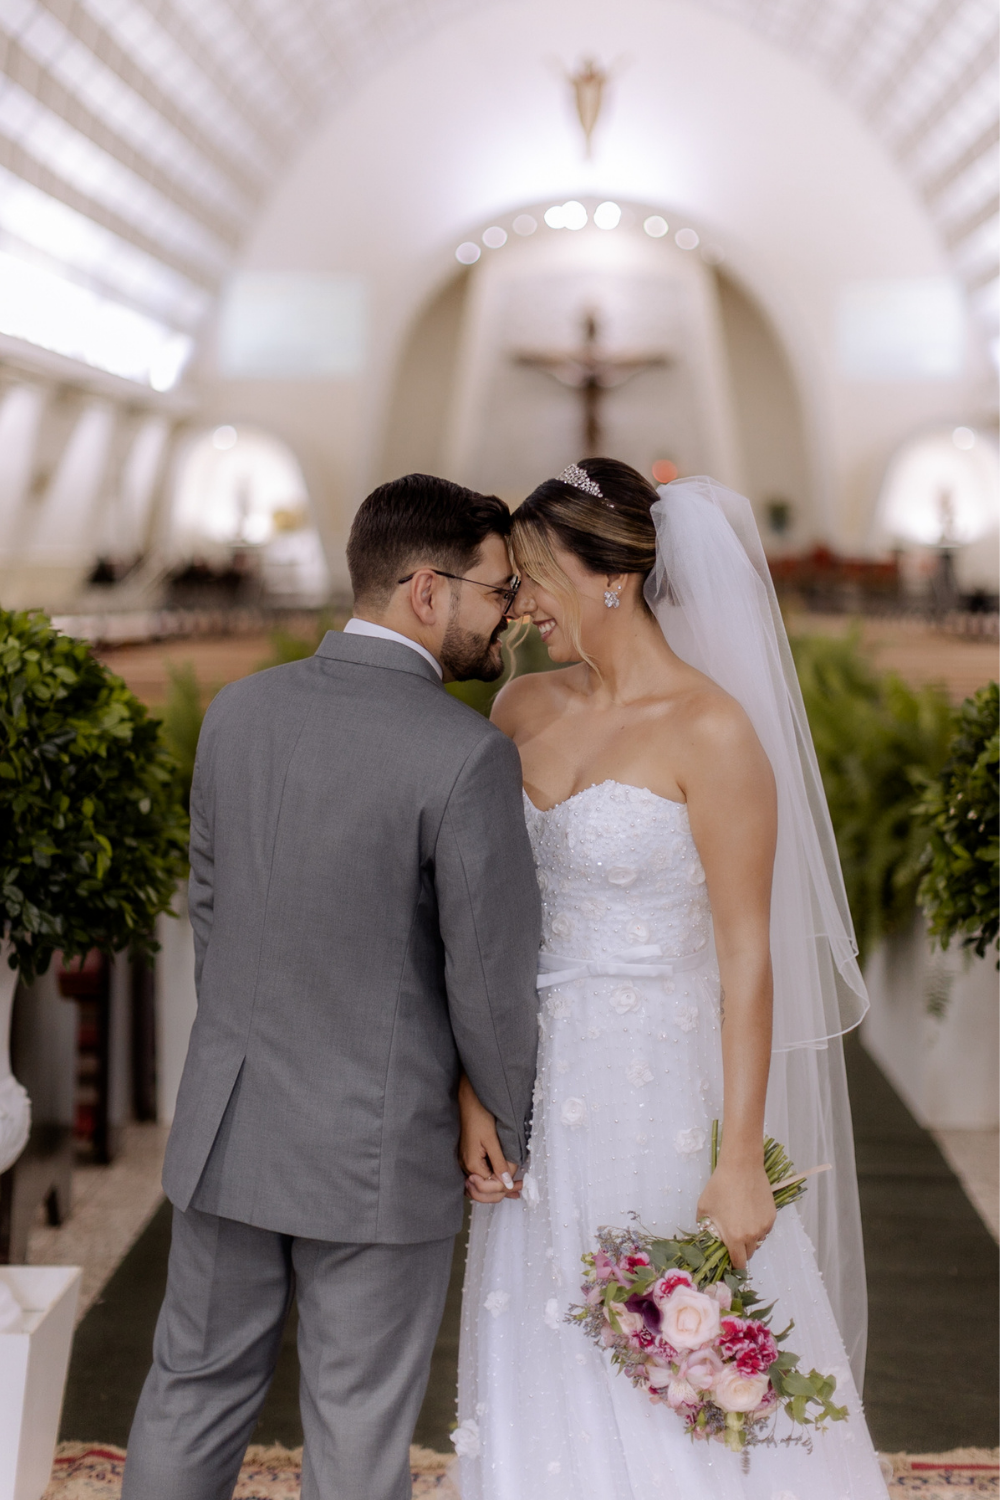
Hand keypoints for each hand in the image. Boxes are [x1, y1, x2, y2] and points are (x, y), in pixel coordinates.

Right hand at [458, 1074, 521, 1204]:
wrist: (468, 1101)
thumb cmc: (479, 1116)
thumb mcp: (493, 1140)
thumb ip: (500, 1163)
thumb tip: (507, 1184)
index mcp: (471, 1164)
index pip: (489, 1187)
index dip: (505, 1187)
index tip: (520, 1184)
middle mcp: (465, 1167)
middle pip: (481, 1192)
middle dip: (500, 1192)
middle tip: (519, 1188)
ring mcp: (465, 1163)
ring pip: (479, 1187)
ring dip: (495, 1190)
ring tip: (514, 1189)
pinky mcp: (468, 1158)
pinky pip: (479, 1177)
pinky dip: (490, 1181)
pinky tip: (503, 1180)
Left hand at [696, 1159, 774, 1270]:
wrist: (741, 1166)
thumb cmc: (719, 1186)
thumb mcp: (704, 1208)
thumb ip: (705, 1228)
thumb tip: (706, 1239)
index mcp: (734, 1237)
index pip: (738, 1263)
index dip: (733, 1264)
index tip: (728, 1260)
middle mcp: (752, 1235)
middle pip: (749, 1254)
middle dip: (741, 1251)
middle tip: (732, 1239)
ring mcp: (764, 1226)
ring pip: (758, 1241)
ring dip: (750, 1239)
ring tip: (740, 1222)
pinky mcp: (771, 1217)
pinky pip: (764, 1230)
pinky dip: (757, 1227)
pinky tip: (749, 1213)